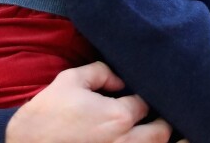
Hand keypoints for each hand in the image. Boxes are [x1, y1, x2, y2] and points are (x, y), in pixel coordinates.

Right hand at [5, 61, 172, 142]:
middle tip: (154, 115)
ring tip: (150, 130)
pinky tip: (134, 140)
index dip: (143, 97)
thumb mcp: (71, 80)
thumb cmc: (48, 113)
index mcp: (118, 117)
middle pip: (160, 134)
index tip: (137, 95)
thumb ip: (101, 72)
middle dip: (161, 122)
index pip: (145, 104)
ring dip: (155, 140)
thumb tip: (120, 80)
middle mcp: (124, 142)